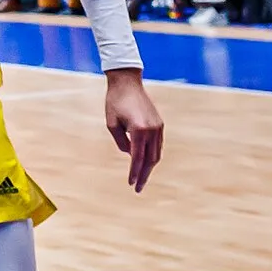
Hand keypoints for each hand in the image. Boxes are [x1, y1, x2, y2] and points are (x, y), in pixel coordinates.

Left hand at [104, 70, 163, 192]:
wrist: (127, 82)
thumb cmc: (114, 102)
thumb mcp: (111, 124)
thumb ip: (121, 142)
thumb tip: (130, 155)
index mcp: (138, 130)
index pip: (137, 158)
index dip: (134, 173)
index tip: (131, 184)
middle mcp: (151, 130)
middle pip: (150, 160)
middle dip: (143, 176)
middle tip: (137, 188)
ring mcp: (158, 127)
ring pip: (156, 154)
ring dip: (149, 167)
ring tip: (141, 178)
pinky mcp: (159, 124)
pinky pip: (157, 145)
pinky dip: (152, 156)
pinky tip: (146, 163)